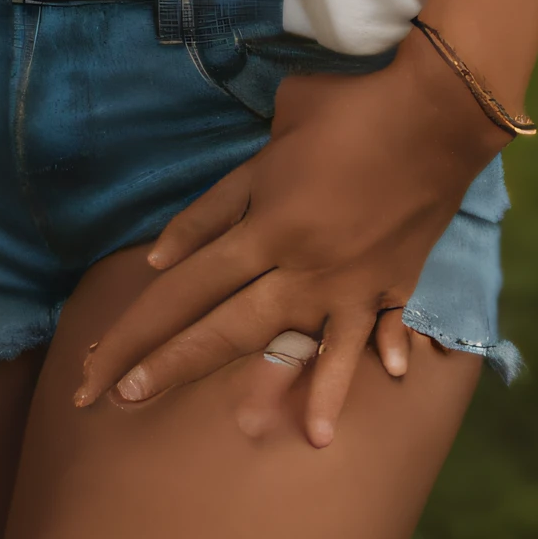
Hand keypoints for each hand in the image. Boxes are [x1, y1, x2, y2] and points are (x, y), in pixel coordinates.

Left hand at [72, 43, 498, 448]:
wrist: (437, 109)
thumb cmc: (348, 107)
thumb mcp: (272, 138)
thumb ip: (217, 202)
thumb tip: (170, 252)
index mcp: (266, 224)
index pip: (185, 285)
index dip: (138, 328)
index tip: (100, 366)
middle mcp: (300, 264)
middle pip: (223, 326)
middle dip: (167, 366)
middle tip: (118, 401)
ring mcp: (349, 282)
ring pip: (296, 347)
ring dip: (266, 390)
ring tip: (243, 432)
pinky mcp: (392, 284)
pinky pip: (372, 336)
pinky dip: (358, 372)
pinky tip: (341, 415)